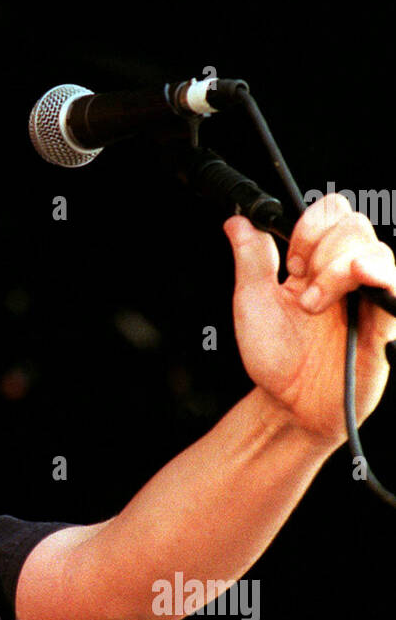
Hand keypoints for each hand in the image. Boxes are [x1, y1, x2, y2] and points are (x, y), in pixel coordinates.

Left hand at [224, 196, 395, 443]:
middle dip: (320, 249)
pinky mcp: (386, 325)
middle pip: (355, 225)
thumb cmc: (275, 358)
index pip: (332, 214)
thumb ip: (251, 259)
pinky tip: (362, 275)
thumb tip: (239, 221)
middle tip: (300, 290)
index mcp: (319, 264)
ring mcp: (370, 298)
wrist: (288, 405)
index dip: (310, 227)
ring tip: (313, 307)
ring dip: (336, 269)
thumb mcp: (252, 302)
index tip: (290, 262)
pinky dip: (380, 274)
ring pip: (375, 250)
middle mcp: (349, 276)